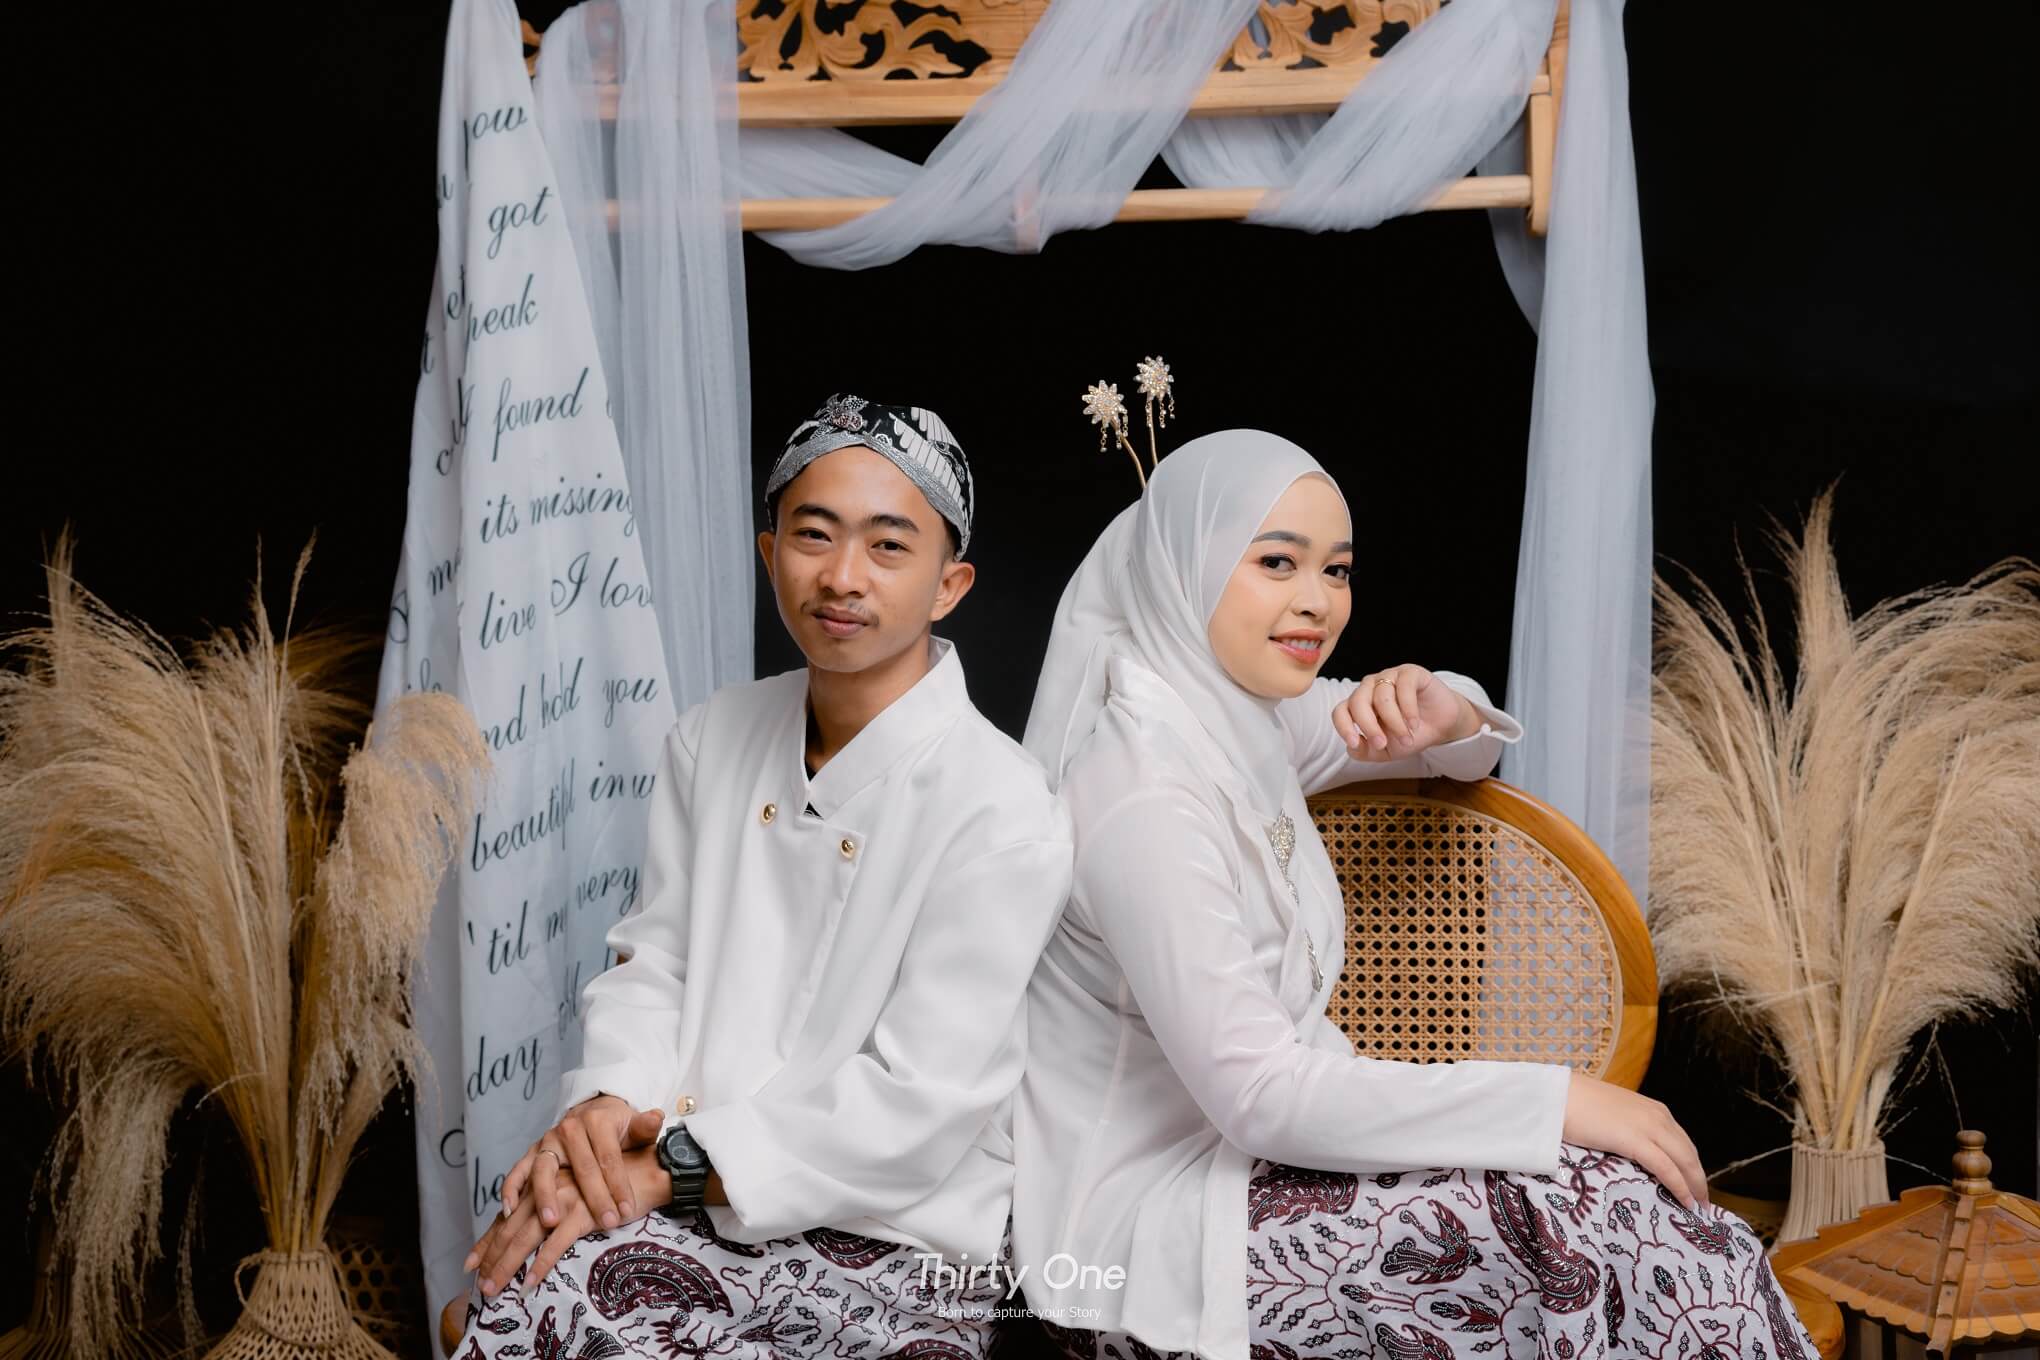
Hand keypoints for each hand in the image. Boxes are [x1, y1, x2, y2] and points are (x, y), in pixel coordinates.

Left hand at [467, 1142, 669, 1296]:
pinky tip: (530, 1282)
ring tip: (494, 1289)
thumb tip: (533, 1228)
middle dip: (492, 1260)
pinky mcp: (584, 1212)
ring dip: (508, 1265)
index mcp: (544, 1184)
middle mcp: (549, 1189)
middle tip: (480, 1287)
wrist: (646, 1170)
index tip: (471, 1264)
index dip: (488, 1241)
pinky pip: (557, 1243)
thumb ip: (552, 1204)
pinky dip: (542, 1264)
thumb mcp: (576, 1190)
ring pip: (527, 1237)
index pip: (509, 1216)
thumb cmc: (612, 1182)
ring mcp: (564, 1200)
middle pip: (511, 1229)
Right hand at [498, 1096, 663, 1234]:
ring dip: (545, 1196)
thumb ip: (645, 1126)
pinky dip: (511, 1190)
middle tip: (607, 1223)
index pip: (609, 1158)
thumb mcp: (635, 1125)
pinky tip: (510, 1212)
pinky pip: (517, 1171)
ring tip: (551, 1221)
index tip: (627, 1210)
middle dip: (595, 1198)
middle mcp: (569, 1129)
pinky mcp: (532, 1153)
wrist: (592, 1113)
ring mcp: (547, 1141)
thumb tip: (657, 1117)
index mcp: (596, 1121)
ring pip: (544, 1169)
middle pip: (581, 1167)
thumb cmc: (617, 1127)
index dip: (619, 1184)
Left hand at [1332, 665, 1478, 759]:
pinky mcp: (1410, 673)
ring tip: (1407, 738)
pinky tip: (1414, 724)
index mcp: (1359, 705)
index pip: (1340, 711)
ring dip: (1394, 722)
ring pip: (1382, 697)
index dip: (1344, 727)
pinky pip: (1403, 686)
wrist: (1441, 726)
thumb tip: (1351, 748)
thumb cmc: (1409, 735)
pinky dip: (1408, 708)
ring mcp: (1389, 677)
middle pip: (1358, 702)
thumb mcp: (1385, 751)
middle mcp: (1370, 688)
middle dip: (1369, 726)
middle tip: (1382, 744)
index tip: (1355, 743)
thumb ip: (1365, 751)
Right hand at [1561, 1071, 1710, 1210]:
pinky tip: (1686, 1202)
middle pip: (1689, 1153)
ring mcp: (1649, 1128)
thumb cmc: (1577, 1105)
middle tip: (1703, 1201)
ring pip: (1685, 1161)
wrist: (1558, 1096)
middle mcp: (1659, 1117)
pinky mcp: (1637, 1142)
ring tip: (1698, 1206)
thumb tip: (1632, 1149)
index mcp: (1654, 1109)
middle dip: (1699, 1178)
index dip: (1691, 1164)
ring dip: (1695, 1186)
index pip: (1682, 1141)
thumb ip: (1629, 1128)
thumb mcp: (1614, 1115)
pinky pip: (1667, 1168)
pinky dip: (1680, 1187)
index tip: (1694, 1183)